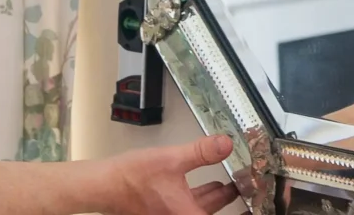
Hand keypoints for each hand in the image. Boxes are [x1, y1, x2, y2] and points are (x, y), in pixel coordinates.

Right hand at [101, 135, 238, 214]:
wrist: (104, 185)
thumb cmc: (134, 177)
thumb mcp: (173, 159)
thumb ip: (202, 152)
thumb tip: (227, 144)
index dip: (236, 211)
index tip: (249, 204)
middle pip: (209, 213)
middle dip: (227, 200)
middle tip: (243, 185)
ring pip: (199, 210)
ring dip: (214, 198)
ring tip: (230, 183)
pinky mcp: (162, 212)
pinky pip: (188, 208)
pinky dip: (199, 197)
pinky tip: (205, 183)